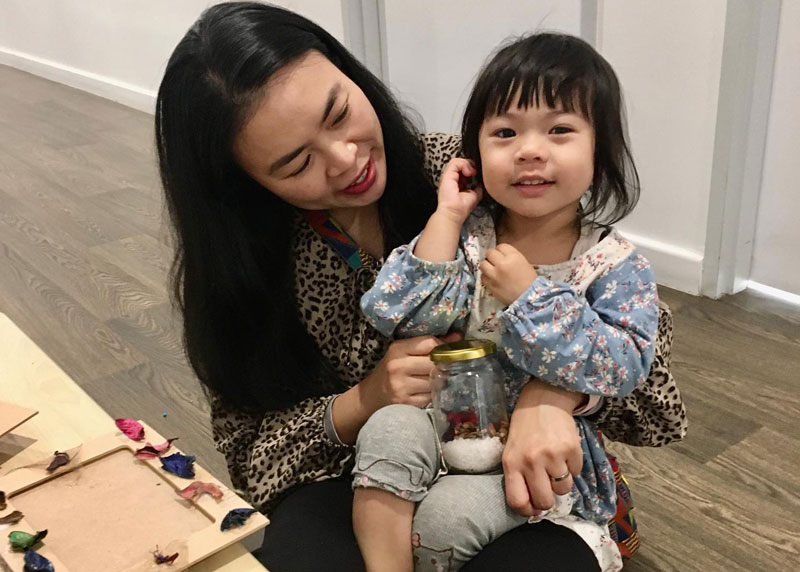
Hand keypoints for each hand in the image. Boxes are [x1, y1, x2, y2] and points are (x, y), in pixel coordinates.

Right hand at [360, 332, 462, 410]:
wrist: (373, 394)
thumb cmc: (393, 369)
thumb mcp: (405, 352)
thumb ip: (430, 344)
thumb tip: (458, 336)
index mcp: (398, 349)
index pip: (430, 343)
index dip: (443, 347)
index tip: (445, 351)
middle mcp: (398, 366)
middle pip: (434, 363)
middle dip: (442, 365)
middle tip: (444, 366)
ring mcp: (401, 386)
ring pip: (435, 381)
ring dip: (439, 381)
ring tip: (435, 379)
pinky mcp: (405, 403)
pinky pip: (430, 396)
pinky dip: (433, 393)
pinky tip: (427, 391)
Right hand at [435, 158, 481, 224]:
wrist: (454, 212)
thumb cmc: (462, 207)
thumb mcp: (475, 195)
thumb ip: (478, 187)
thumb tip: (481, 182)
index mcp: (457, 182)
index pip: (464, 169)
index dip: (472, 168)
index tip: (477, 175)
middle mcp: (452, 178)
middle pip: (462, 163)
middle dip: (471, 165)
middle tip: (475, 173)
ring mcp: (448, 176)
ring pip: (458, 161)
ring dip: (468, 164)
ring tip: (472, 173)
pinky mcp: (447, 175)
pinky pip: (455, 162)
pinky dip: (464, 164)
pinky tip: (468, 173)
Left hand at [479, 244, 537, 305]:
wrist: (528, 298)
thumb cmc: (529, 280)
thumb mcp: (523, 263)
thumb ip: (511, 256)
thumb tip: (500, 255)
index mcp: (513, 257)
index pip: (501, 246)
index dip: (500, 251)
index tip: (502, 256)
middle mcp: (502, 263)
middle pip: (490, 253)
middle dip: (492, 257)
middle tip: (495, 263)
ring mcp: (494, 274)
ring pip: (483, 264)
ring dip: (487, 266)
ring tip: (491, 271)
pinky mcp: (489, 285)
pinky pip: (482, 276)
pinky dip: (486, 277)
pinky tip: (492, 279)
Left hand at [502, 379, 583, 516]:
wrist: (543, 401)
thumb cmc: (525, 430)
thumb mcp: (512, 451)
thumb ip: (518, 477)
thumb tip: (534, 508)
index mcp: (512, 463)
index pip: (517, 501)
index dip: (527, 511)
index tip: (533, 508)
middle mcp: (531, 462)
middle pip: (545, 501)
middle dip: (548, 499)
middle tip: (547, 487)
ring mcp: (553, 456)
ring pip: (563, 489)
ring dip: (561, 481)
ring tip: (554, 463)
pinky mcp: (572, 450)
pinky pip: (576, 473)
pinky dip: (572, 467)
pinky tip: (563, 452)